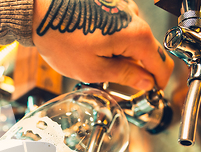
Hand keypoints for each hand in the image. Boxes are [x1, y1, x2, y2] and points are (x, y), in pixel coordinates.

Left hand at [32, 0, 173, 90]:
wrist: (38, 11)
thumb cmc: (60, 37)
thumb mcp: (93, 69)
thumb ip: (125, 76)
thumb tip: (146, 82)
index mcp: (136, 35)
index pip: (162, 64)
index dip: (158, 83)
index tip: (151, 93)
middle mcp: (134, 17)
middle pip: (149, 51)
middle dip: (137, 70)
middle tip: (114, 82)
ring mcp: (123, 7)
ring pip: (135, 40)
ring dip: (123, 55)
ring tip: (97, 63)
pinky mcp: (112, 4)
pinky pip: (123, 28)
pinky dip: (114, 42)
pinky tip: (94, 47)